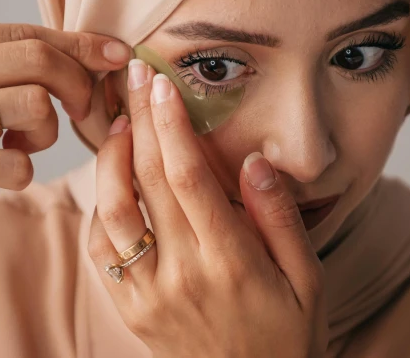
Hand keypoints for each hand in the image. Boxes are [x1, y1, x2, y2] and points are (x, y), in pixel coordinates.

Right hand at [0, 20, 131, 246]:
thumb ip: (8, 62)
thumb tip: (106, 50)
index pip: (24, 33)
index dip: (80, 45)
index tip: (117, 55)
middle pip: (36, 59)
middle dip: (76, 84)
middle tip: (78, 110)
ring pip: (34, 103)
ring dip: (46, 131)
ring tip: (22, 143)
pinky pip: (16, 164)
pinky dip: (23, 171)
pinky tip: (1, 171)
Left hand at [87, 61, 328, 357]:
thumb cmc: (288, 334)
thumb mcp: (309, 278)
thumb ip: (280, 218)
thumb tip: (256, 161)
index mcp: (232, 260)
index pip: (190, 178)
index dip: (173, 126)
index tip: (164, 85)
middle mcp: (183, 272)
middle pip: (150, 181)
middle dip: (141, 120)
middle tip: (136, 77)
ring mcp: (150, 293)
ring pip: (115, 212)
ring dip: (112, 159)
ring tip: (122, 121)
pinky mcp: (132, 308)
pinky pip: (103, 252)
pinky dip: (100, 209)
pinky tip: (113, 181)